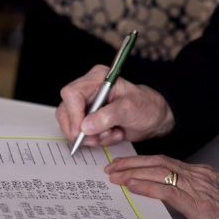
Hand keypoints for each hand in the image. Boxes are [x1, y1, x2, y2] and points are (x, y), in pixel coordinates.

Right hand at [56, 66, 174, 147]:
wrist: (153, 118)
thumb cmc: (145, 107)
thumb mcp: (129, 109)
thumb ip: (107, 116)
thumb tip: (85, 126)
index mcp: (97, 78)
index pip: (71, 94)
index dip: (73, 114)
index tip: (81, 131)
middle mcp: (88, 90)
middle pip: (65, 111)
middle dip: (80, 130)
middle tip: (97, 138)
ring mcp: (87, 105)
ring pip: (71, 126)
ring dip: (91, 137)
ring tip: (112, 133)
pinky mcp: (88, 119)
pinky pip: (80, 134)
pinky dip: (95, 140)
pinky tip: (111, 134)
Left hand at [106, 155, 218, 218]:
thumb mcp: (213, 197)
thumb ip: (195, 193)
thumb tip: (177, 195)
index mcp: (200, 173)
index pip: (166, 162)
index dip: (144, 162)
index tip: (127, 164)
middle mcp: (195, 174)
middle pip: (158, 162)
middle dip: (133, 163)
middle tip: (113, 166)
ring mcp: (194, 186)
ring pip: (158, 171)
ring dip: (132, 172)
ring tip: (115, 175)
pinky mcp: (193, 201)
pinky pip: (164, 190)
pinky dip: (145, 186)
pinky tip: (131, 185)